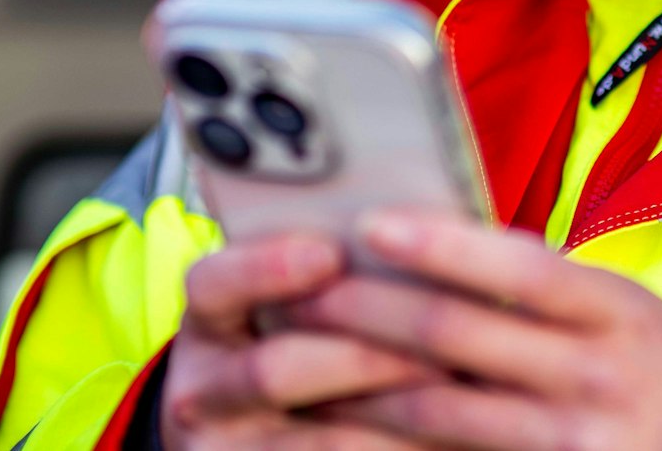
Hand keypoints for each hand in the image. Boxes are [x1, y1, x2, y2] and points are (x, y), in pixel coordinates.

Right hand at [162, 233, 441, 449]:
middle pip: (274, 370)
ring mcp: (227, 445)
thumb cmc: (298, 332)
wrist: (255, 426)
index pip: (215, 284)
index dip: (267, 267)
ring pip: (319, 439)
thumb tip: (421, 231)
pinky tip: (446, 438)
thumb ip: (334, 267)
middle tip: (442, 348)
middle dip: (363, 358)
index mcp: (209, 316)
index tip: (331, 254)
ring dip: (393, 418)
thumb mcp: (287, 296)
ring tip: (458, 399)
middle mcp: (202, 386)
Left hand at [286, 209, 661, 450]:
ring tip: (298, 355)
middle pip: (458, 338)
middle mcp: (594, 376)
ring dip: (355, 382)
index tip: (369, 223)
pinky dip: (388, 442)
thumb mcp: (621, 305)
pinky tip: (343, 422)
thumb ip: (545, 281)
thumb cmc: (654, 364)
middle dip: (365, 310)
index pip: (517, 268)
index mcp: (616, 310)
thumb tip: (438, 238)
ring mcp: (570, 442)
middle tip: (301, 289)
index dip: (438, 245)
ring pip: (436, 411)